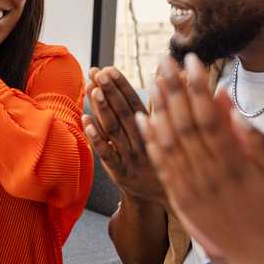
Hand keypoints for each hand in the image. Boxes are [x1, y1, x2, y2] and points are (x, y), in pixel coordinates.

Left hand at [82, 66, 165, 204]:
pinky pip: (107, 153)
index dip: (122, 86)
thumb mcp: (170, 130)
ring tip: (92, 89)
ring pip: (115, 131)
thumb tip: (178, 73)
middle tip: (98, 72)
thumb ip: (166, 101)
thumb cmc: (167, 155)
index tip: (109, 69)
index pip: (137, 102)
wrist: (164, 194)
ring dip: (103, 110)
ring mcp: (131, 157)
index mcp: (157, 129)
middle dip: (110, 91)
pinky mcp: (120, 172)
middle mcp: (144, 141)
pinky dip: (96, 137)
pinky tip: (85, 121)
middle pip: (124, 113)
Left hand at [136, 54, 263, 263]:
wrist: (257, 253)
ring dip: (158, 109)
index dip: (198, 87)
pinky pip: (161, 165)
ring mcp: (191, 186)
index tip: (191, 61)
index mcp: (235, 163)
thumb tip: (229, 102)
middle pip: (185, 123)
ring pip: (168, 141)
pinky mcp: (179, 197)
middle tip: (165, 60)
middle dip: (174, 89)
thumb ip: (253, 137)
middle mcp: (209, 173)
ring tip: (152, 80)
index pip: (210, 116)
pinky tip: (142, 117)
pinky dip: (151, 140)